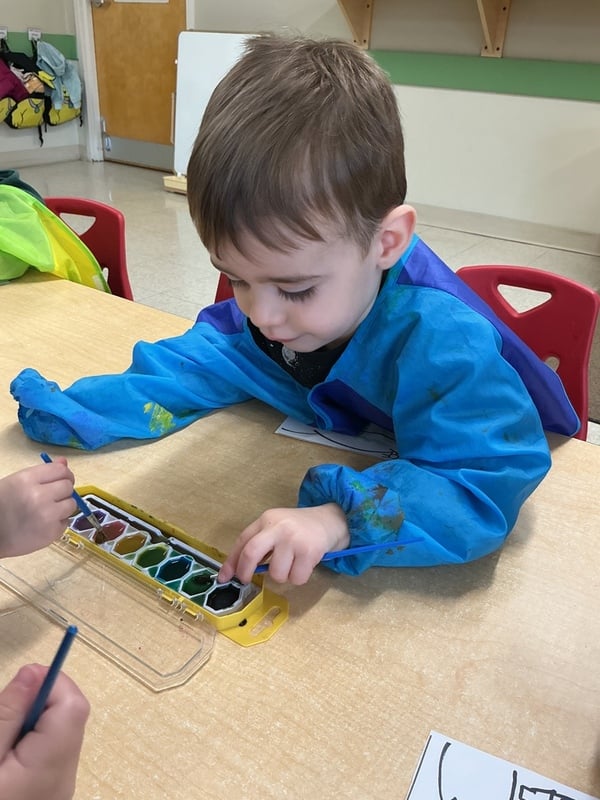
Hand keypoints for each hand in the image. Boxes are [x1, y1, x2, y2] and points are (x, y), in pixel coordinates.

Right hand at [0, 461, 75, 557]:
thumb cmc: (2, 506)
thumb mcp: (16, 483)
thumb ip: (41, 473)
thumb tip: (64, 462)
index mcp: (27, 480)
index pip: (61, 470)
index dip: (64, 475)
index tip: (61, 480)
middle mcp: (39, 496)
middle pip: (68, 486)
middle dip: (63, 491)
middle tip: (51, 498)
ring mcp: (47, 515)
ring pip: (71, 504)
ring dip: (63, 507)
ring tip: (47, 511)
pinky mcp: (52, 533)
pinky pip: (66, 522)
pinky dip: (58, 522)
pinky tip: (43, 524)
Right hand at [0, 664, 89, 799]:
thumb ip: (8, 713)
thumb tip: (34, 672)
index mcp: (49, 768)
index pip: (73, 706)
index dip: (52, 683)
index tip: (19, 681)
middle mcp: (64, 780)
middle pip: (70, 718)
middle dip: (38, 702)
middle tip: (2, 713)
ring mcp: (58, 791)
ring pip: (59, 735)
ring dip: (30, 724)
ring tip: (0, 739)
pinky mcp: (48, 795)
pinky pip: (48, 756)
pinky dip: (28, 744)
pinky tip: (3, 756)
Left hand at [218, 503, 348, 584]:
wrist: (330, 520)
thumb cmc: (298, 528)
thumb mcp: (276, 527)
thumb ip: (259, 543)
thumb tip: (237, 570)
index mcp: (267, 520)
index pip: (243, 541)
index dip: (231, 562)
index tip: (225, 577)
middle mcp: (278, 527)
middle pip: (251, 553)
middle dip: (245, 572)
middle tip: (247, 581)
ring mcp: (294, 539)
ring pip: (276, 573)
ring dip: (281, 576)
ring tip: (291, 564)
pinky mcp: (310, 552)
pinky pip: (296, 578)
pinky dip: (298, 578)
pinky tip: (304, 565)